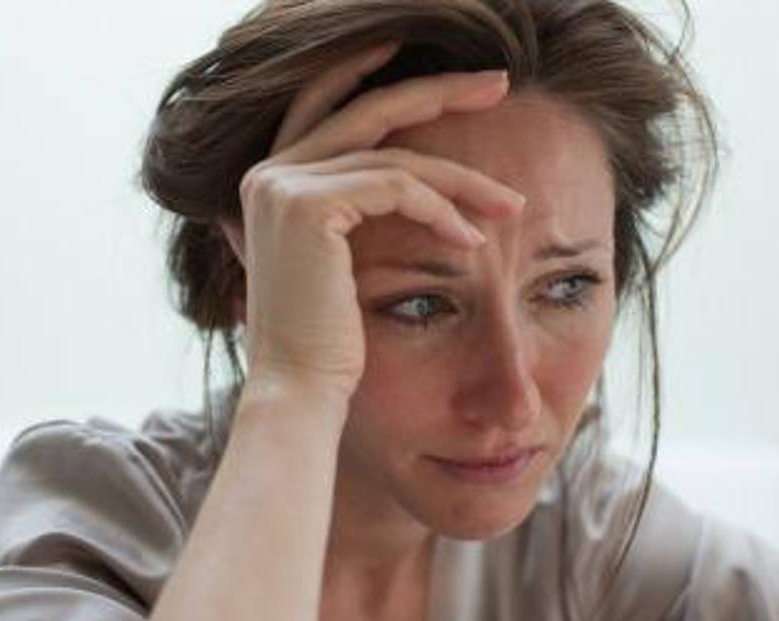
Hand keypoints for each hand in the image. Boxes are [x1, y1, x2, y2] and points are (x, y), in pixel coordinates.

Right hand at [224, 43, 526, 405]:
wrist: (302, 391)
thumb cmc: (327, 341)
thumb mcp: (335, 262)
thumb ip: (347, 211)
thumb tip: (396, 183)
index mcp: (269, 181)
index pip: (326, 103)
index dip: (375, 72)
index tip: (442, 71)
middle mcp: (266, 172)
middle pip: (367, 108)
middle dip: (439, 90)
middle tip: (498, 83)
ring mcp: (283, 185)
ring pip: (396, 155)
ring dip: (463, 180)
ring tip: (511, 207)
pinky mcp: (310, 206)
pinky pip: (399, 187)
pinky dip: (444, 210)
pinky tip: (474, 241)